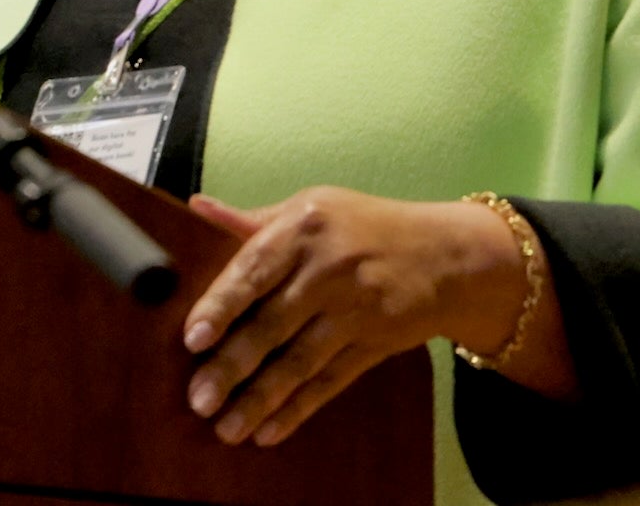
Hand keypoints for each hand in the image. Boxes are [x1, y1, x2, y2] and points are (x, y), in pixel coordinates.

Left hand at [181, 186, 532, 446]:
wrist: (446, 255)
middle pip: (273, 323)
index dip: (222, 305)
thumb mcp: (311, 209)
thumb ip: (253, 220)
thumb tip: (195, 208)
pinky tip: (269, 431)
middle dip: (233, 365)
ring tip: (227, 429)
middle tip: (199, 399)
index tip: (193, 339)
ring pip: (300, 360)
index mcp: (304, 228)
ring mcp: (355, 309)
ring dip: (261, 398)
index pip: (254, 268)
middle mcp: (329, 268)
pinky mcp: (375, 343)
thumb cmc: (362, 227)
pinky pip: (331, 380)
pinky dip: (299, 408)